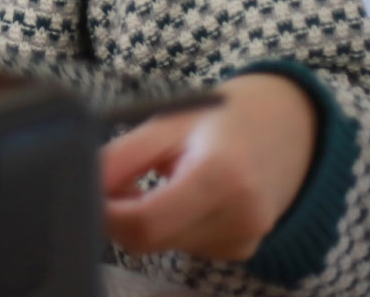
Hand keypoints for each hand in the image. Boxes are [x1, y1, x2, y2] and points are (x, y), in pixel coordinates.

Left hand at [101, 72, 318, 261]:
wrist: (290, 128)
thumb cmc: (222, 120)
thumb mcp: (167, 123)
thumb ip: (120, 157)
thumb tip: (79, 184)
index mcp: (221, 177)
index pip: (145, 221)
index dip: (104, 212)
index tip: (84, 192)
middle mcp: (240, 217)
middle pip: (148, 239)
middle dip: (118, 215)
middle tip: (117, 181)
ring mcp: (244, 240)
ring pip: (161, 245)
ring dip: (144, 219)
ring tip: (162, 178)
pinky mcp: (241, 250)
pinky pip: (182, 246)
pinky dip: (168, 225)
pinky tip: (184, 195)